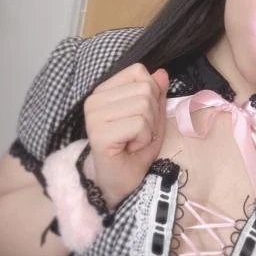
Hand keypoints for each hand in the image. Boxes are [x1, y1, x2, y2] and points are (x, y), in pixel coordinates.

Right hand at [83, 63, 168, 208]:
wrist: (119, 184)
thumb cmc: (133, 151)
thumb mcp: (152, 118)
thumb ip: (156, 94)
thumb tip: (162, 73)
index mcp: (103, 91)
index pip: (138, 72)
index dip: (151, 94)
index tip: (141, 118)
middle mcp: (94, 100)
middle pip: (144, 89)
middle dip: (152, 115)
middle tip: (138, 134)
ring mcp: (94, 116)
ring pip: (143, 105)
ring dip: (147, 128)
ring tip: (133, 141)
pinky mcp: (99, 133)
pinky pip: (139, 124)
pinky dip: (143, 139)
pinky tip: (129, 148)